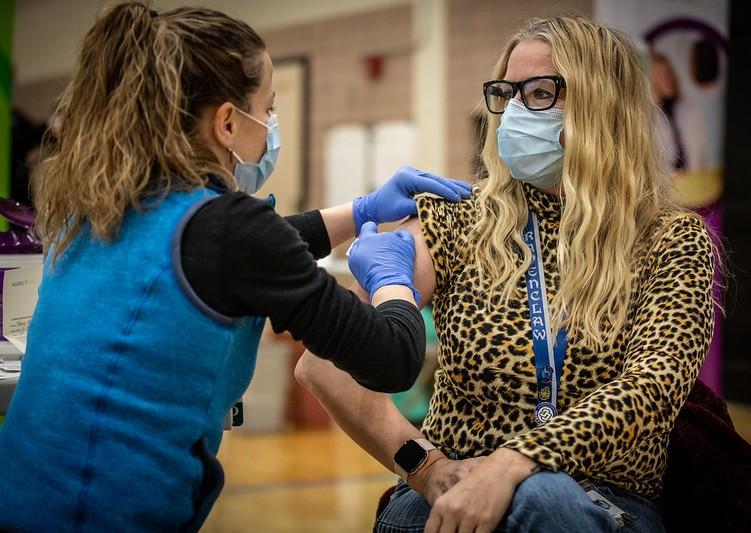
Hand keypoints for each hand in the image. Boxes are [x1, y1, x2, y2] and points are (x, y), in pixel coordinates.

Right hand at [348, 221, 419, 301]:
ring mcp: (395, 239)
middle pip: (380, 235)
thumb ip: (356, 249)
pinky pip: (405, 235)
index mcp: (367, 238)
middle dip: (379, 243)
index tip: (369, 241)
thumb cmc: (370, 276)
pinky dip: (402, 239)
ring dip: (391, 244)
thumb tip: (359, 243)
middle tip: (379, 257)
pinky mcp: (407, 244)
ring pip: (392, 237)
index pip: (368, 227)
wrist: (389, 284)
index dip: (368, 232)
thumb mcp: (354, 262)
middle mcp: (382, 235)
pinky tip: (401, 247)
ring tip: (391, 259)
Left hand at [353, 166, 471, 232]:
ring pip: (437, 180)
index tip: (458, 199)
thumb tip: (437, 207)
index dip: (445, 191)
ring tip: (469, 190)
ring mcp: (414, 174)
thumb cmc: (385, 208)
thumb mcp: (401, 208)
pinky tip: (458, 190)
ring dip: (452, 186)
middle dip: (453, 187)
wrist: (374, 205)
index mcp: (406, 176)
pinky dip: (445, 188)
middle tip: (469, 193)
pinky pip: (433, 183)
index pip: (430, 184)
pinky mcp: (416, 179)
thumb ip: (418, 206)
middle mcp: (411, 172)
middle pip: (436, 180)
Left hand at [424, 449, 536, 532]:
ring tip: (470, 532)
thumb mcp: (453, 496)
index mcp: (441, 505)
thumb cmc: (475, 483)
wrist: (498, 470)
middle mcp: (453, 512)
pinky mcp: (487, 522)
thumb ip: (444, 515)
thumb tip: (441, 531)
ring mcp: (469, 517)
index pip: (431, 532)